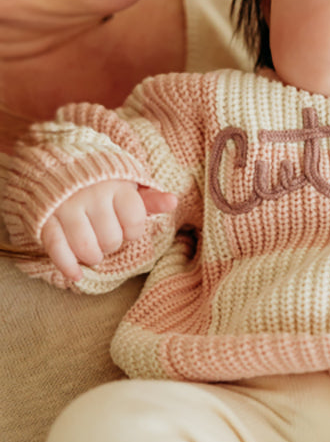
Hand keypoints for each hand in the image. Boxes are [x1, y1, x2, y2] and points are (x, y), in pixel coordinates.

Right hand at [41, 181, 176, 281]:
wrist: (54, 166)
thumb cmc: (100, 183)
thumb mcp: (126, 186)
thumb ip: (149, 199)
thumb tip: (172, 202)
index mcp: (116, 185)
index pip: (134, 223)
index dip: (132, 232)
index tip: (124, 225)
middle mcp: (91, 194)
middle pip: (111, 240)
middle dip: (110, 245)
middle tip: (103, 235)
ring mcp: (66, 206)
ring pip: (86, 248)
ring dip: (91, 257)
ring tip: (91, 250)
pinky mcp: (44, 218)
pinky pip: (57, 248)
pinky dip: (67, 266)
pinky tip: (75, 275)